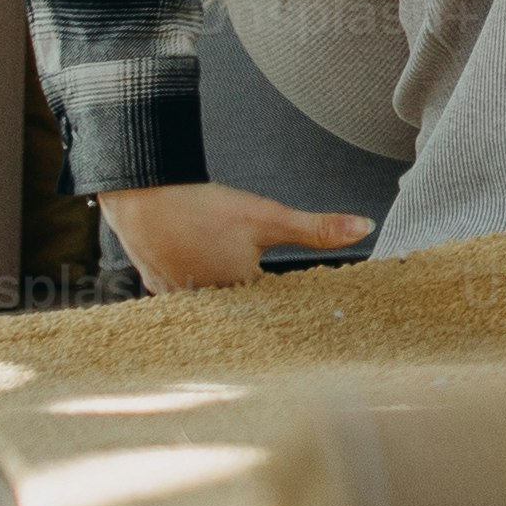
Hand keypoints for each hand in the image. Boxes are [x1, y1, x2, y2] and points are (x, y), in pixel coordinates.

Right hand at [97, 180, 374, 292]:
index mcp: (240, 295)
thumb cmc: (202, 207)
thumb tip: (366, 228)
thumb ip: (317, 229)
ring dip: (222, 300)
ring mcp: (178, 300)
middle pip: (241, 310)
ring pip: (211, 305)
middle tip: (268, 291)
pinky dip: (193, 286)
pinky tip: (198, 272)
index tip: (304, 303)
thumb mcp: (267, 216)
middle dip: (255, 305)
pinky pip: (183, 296)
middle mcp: (209, 307)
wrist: (139, 194)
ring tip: (232, 283)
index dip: (289, 302)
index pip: (274, 308)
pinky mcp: (157, 287)